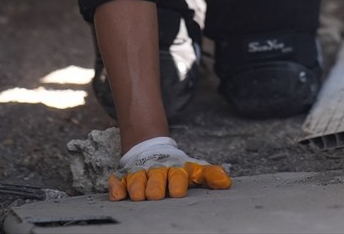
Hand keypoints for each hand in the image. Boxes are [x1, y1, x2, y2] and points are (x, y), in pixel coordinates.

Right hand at [107, 136, 231, 200]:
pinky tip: (119, 195)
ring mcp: (139, 173)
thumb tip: (226, 183)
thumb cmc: (176, 166)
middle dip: (155, 186)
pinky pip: (117, 181)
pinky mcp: (123, 177)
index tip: (178, 192)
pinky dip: (117, 187)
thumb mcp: (194, 168)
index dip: (177, 182)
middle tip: (156, 194)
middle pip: (155, 178)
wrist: (152, 148)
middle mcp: (156, 170)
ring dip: (137, 187)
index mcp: (175, 168)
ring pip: (136, 180)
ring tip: (139, 196)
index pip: (177, 175)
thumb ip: (210, 174)